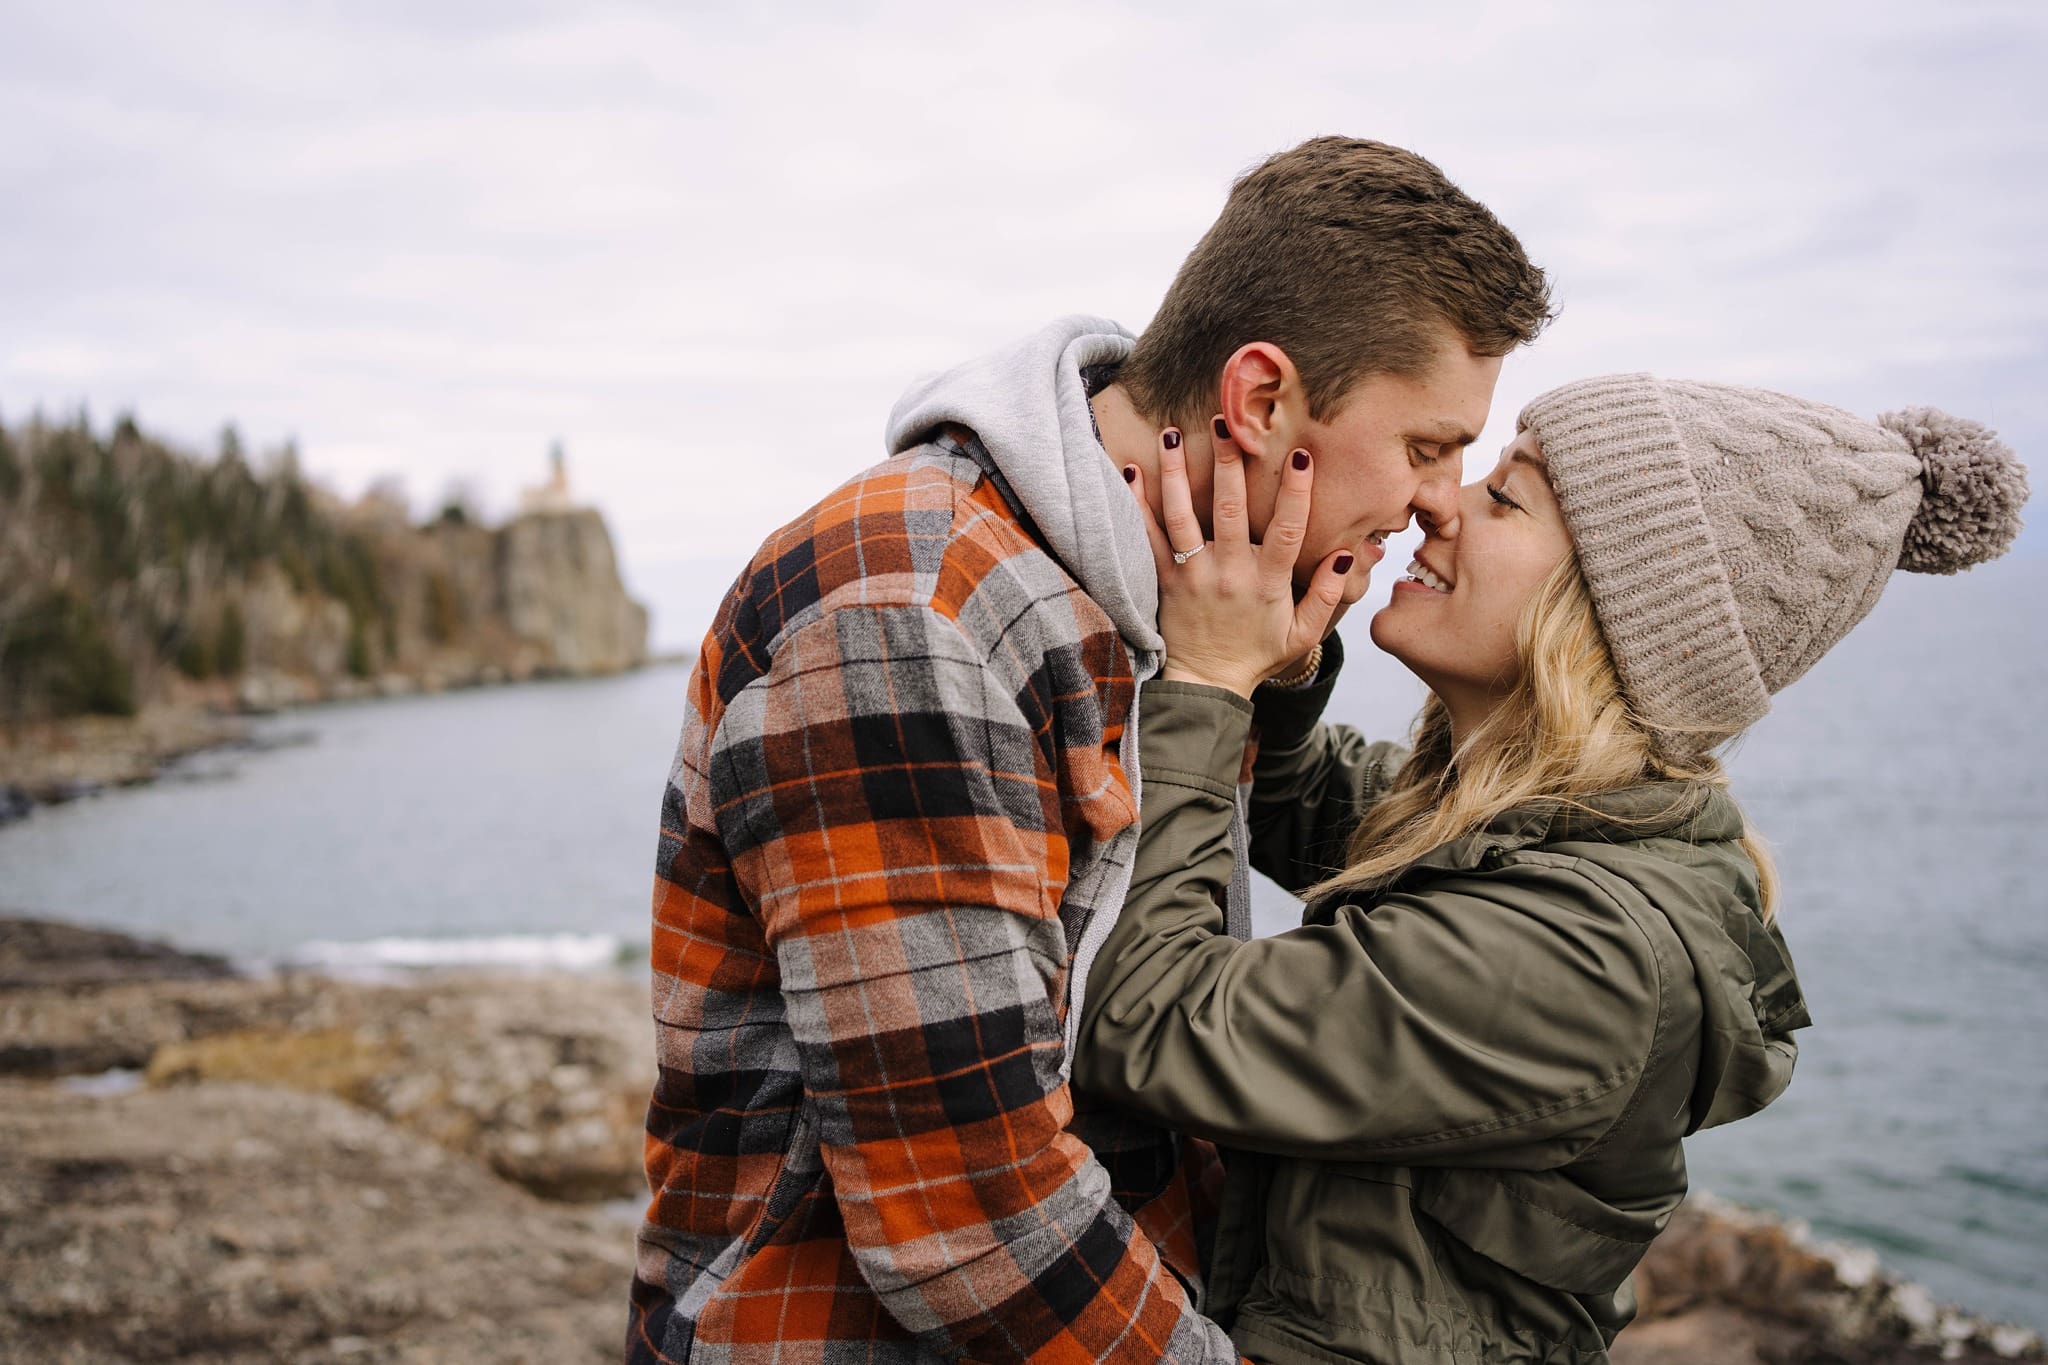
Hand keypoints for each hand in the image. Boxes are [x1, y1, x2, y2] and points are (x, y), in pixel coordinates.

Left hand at [1126, 422, 1352, 698]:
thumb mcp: (1303, 635)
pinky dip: (1138, 505)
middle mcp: (1229, 573)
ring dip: (1177, 473)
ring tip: (1173, 433)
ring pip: (1182, 517)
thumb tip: (1345, 554)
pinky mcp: (1165, 582)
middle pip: (1229, 510)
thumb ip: (1326, 595)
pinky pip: (1148, 539)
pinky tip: (1133, 471)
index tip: (1299, 455)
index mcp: (1267, 582)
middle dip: (1228, 464)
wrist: (1207, 685)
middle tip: (1225, 423)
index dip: (1294, 493)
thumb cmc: (1257, 655)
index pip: (1285, 530)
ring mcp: (1193, 576)